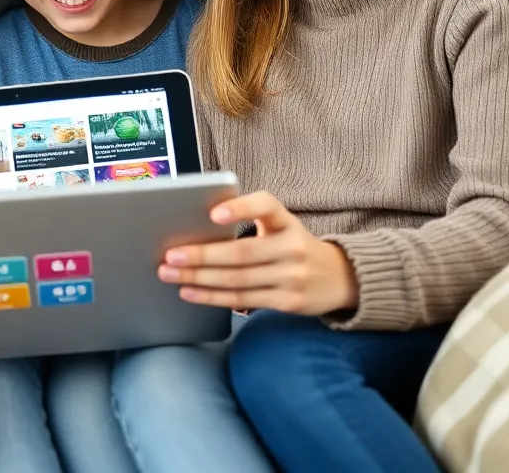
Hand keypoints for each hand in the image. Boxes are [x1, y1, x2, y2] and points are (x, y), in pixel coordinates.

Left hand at [158, 191, 358, 315]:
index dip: (241, 208)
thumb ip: (251, 224)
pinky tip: (189, 291)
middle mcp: (292, 247)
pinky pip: (242, 300)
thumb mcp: (282, 227)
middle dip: (202, 255)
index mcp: (287, 221)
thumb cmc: (294, 246)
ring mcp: (292, 277)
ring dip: (199, 278)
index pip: (266, 206)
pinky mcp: (288, 302)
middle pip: (241, 253)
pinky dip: (212, 297)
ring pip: (237, 279)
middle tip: (170, 254)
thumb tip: (196, 230)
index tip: (214, 213)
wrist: (339, 278)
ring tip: (170, 273)